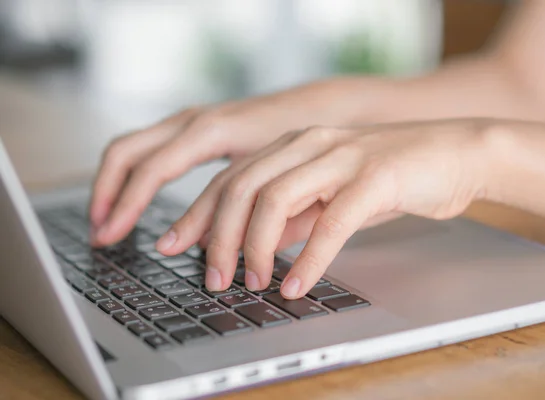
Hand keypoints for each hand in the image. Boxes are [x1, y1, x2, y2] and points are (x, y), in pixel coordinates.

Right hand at [89, 92, 334, 245]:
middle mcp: (191, 121)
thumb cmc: (299, 141)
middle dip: (106, 193)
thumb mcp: (272, 174)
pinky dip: (132, 175)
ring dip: (113, 184)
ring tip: (106, 222)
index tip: (110, 237)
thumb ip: (238, 209)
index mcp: (208, 131)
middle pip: (124, 152)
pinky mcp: (194, 127)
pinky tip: (133, 201)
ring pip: (131, 147)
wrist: (316, 107)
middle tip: (100, 235)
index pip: (150, 169)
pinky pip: (148, 148)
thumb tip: (200, 247)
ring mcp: (190, 120)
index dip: (126, 206)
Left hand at [155, 119, 492, 297]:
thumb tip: (256, 245)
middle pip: (242, 187)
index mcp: (296, 144)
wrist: (458, 153)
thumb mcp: (333, 195)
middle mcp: (310, 142)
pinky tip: (298, 284)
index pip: (231, 178)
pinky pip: (331, 220)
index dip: (198, 214)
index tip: (175, 246)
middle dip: (217, 237)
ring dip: (254, 247)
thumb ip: (296, 215)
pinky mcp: (375, 176)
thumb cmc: (395, 175)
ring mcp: (342, 156)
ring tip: (251, 283)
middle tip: (213, 278)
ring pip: (276, 198)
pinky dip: (309, 257)